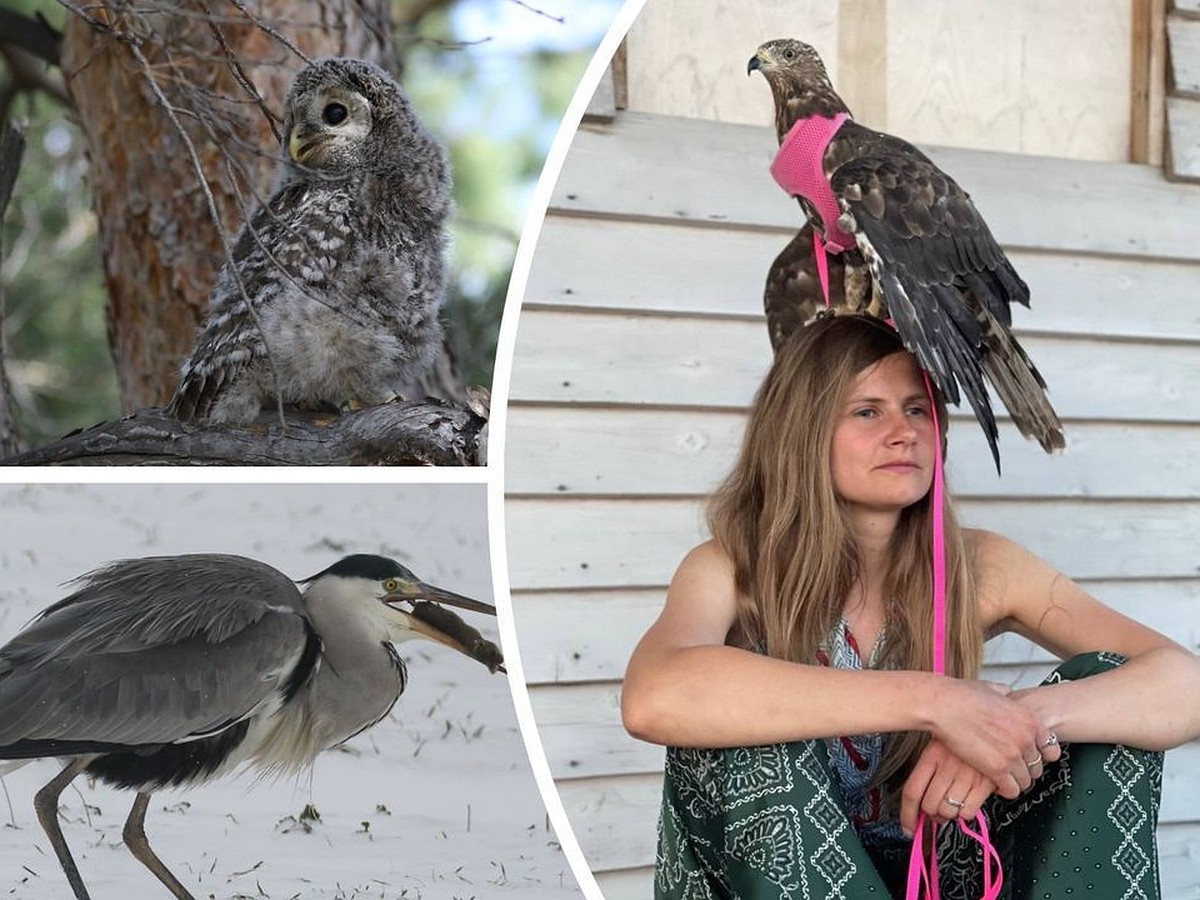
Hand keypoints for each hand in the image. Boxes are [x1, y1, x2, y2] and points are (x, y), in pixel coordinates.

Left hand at [900, 739, 993, 835]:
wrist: (994, 716)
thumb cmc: (965, 730)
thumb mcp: (941, 741)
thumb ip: (933, 768)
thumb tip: (924, 801)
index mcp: (932, 755)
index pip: (912, 792)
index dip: (907, 815)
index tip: (908, 828)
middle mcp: (948, 766)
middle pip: (930, 806)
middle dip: (932, 815)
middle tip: (937, 812)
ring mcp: (967, 775)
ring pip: (949, 811)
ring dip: (950, 814)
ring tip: (955, 803)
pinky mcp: (987, 782)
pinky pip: (969, 811)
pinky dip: (967, 813)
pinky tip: (970, 802)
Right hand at [927, 678, 1061, 798]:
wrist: (943, 705)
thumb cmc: (961, 696)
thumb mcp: (993, 689)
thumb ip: (1007, 697)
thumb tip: (1007, 697)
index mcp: (1029, 719)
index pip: (1051, 749)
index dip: (1040, 755)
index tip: (1030, 757)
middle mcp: (1026, 738)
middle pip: (1037, 767)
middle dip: (1024, 769)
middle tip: (1011, 767)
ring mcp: (1013, 755)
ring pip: (1025, 781)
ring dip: (1014, 781)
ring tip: (1001, 777)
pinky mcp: (997, 769)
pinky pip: (1011, 789)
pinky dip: (1004, 789)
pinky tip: (994, 783)